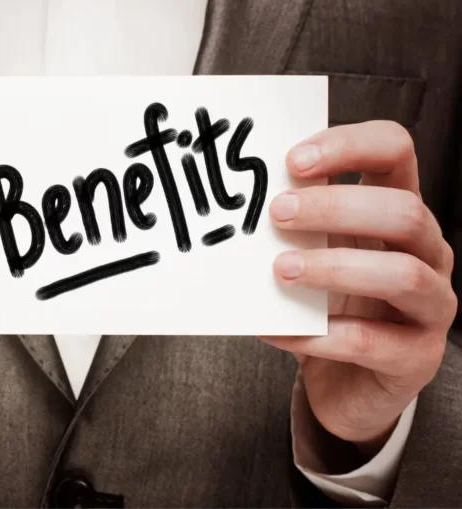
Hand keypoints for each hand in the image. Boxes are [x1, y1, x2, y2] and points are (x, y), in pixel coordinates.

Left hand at [258, 121, 456, 452]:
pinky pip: (370, 342)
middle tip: (278, 214)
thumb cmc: (327, 307)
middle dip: (336, 208)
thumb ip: (293, 227)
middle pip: (403, 211)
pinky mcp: (417, 357)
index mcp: (398, 213)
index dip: (349, 146)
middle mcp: (427, 253)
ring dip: (334, 268)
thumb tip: (236, 203)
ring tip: (281, 271)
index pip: (394, 151)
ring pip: (401, 274)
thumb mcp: (313, 255)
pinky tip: (278, 331)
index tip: (293, 161)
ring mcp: (430, 306)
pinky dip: (317, 336)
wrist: (346, 382)